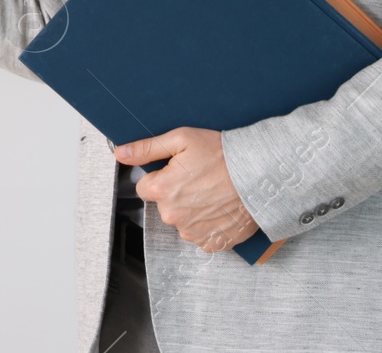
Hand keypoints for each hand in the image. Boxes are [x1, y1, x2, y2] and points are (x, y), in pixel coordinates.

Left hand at [116, 128, 259, 252]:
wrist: (260, 175)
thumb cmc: (223, 155)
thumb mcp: (182, 139)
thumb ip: (147, 148)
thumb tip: (121, 153)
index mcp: (162, 189)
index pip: (144, 187)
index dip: (160, 177)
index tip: (178, 171)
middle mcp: (173, 215)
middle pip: (163, 205)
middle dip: (175, 193)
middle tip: (198, 179)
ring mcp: (192, 232)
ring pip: (181, 221)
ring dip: (191, 210)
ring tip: (212, 192)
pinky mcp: (212, 243)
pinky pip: (200, 235)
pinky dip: (207, 224)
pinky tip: (219, 208)